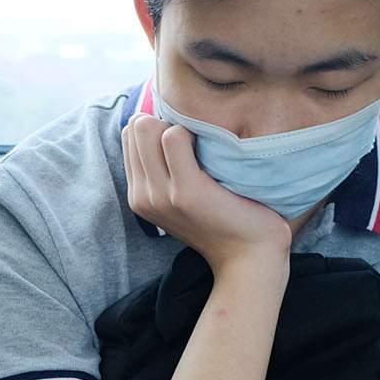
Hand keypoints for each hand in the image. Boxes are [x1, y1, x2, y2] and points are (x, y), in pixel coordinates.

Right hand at [122, 115, 291, 276]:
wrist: (250, 257)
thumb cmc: (225, 219)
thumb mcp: (181, 197)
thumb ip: (164, 168)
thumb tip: (161, 122)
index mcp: (138, 197)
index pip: (129, 134)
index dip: (155, 126)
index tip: (183, 139)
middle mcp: (143, 197)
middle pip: (135, 126)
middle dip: (163, 122)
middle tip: (195, 140)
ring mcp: (161, 195)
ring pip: (148, 128)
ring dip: (178, 126)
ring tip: (203, 146)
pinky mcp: (186, 191)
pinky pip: (174, 137)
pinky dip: (193, 131)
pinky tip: (212, 148)